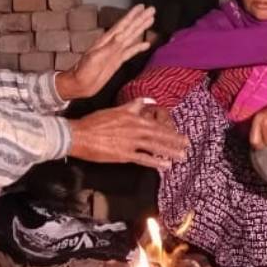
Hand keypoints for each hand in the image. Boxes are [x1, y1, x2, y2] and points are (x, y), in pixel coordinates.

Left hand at [55, 5, 155, 100]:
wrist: (79, 84)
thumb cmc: (84, 71)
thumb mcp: (95, 58)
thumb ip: (109, 47)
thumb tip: (121, 36)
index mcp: (107, 41)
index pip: (122, 25)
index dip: (132, 16)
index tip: (142, 6)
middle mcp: (113, 43)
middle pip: (130, 28)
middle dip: (140, 19)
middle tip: (152, 9)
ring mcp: (116, 52)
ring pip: (132, 37)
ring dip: (141, 28)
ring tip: (151, 20)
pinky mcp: (117, 61)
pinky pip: (131, 52)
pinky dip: (139, 47)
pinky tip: (147, 44)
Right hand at [68, 98, 188, 170]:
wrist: (79, 134)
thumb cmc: (95, 122)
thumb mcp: (115, 109)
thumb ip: (133, 105)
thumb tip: (148, 101)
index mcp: (133, 117)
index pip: (156, 124)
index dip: (170, 129)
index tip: (181, 134)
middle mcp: (135, 128)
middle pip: (159, 135)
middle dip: (175, 141)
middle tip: (187, 146)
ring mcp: (130, 142)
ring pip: (155, 146)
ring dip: (170, 151)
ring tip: (182, 156)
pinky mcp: (124, 154)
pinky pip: (144, 159)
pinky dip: (156, 162)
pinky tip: (166, 166)